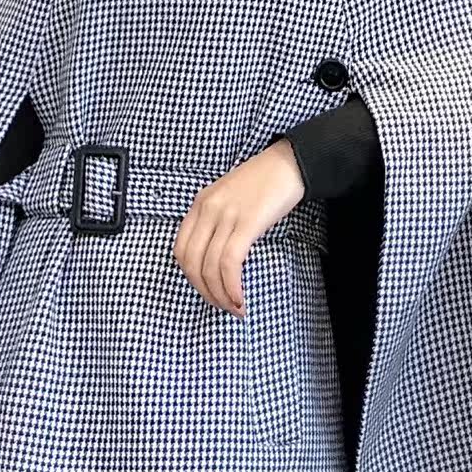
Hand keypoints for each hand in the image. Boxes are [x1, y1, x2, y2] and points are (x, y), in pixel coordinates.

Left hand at [172, 138, 304, 316]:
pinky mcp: (247, 223)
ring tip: (235, 307)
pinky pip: (230, 262)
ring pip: (210, 266)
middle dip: (204, 291)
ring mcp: (225, 215)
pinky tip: (240, 297)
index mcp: (200, 203)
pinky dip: (232, 286)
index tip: (208, 290)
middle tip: (222, 305)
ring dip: (220, 295)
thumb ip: (217, 221)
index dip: (191, 277)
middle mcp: (207, 209)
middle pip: (191, 262)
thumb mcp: (229, 197)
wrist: (290, 163)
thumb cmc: (264, 182)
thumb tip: (216, 258)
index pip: (180, 249)